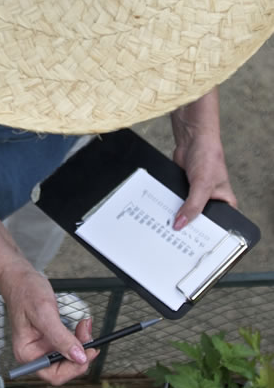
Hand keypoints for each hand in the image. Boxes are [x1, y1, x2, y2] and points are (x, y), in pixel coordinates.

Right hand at [0, 264, 98, 385]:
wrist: (20, 278)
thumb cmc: (25, 292)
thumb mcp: (44, 314)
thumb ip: (61, 337)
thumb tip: (78, 357)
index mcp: (27, 354)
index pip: (54, 375)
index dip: (73, 367)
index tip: (87, 353)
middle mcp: (35, 354)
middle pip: (64, 368)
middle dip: (80, 354)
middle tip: (88, 336)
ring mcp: (43, 347)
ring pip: (70, 357)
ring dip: (82, 344)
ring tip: (84, 326)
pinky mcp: (50, 339)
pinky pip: (69, 345)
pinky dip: (79, 337)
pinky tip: (81, 326)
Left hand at [171, 90, 236, 228]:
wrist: (192, 139)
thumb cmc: (207, 157)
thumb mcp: (202, 185)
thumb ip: (192, 206)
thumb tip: (180, 224)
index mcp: (225, 204)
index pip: (219, 227)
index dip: (207, 236)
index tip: (195, 248)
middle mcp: (212, 202)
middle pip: (199, 222)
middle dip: (188, 228)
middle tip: (177, 241)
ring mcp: (196, 198)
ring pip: (186, 214)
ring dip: (176, 218)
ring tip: (166, 231)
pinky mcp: (183, 192)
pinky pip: (175, 204)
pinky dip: (169, 208)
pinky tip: (161, 215)